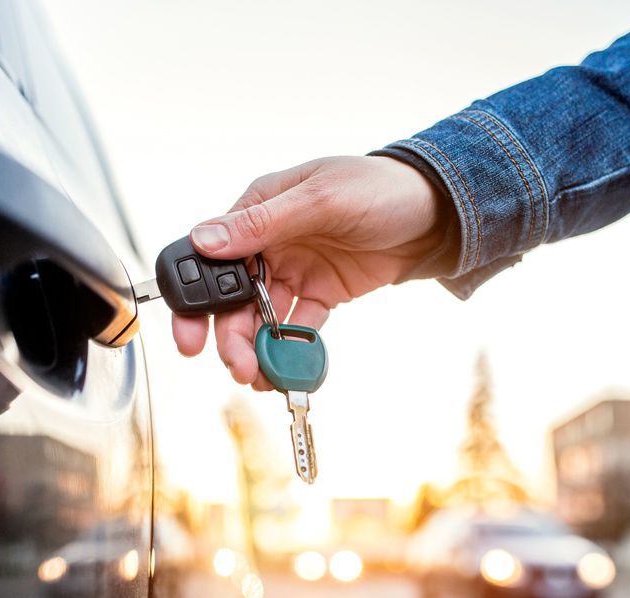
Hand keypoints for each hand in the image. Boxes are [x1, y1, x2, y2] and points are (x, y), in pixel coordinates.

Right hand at [172, 155, 445, 387]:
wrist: (438, 212)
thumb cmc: (379, 188)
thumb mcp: (320, 199)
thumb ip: (262, 223)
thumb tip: (204, 239)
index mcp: (258, 210)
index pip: (210, 257)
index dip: (195, 300)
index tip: (190, 338)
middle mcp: (270, 243)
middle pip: (233, 298)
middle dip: (230, 336)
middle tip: (238, 367)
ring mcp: (295, 270)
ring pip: (262, 318)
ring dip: (258, 349)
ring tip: (261, 378)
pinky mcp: (321, 294)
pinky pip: (298, 327)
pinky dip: (292, 349)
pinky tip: (289, 369)